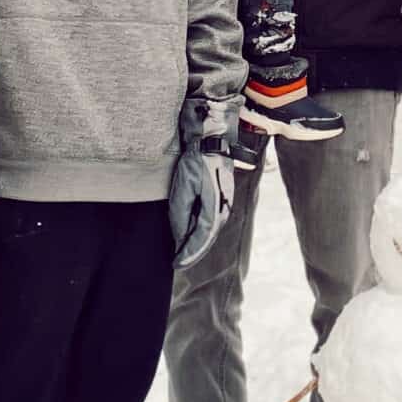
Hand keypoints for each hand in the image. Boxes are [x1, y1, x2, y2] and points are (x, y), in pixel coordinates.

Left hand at [169, 138, 238, 269]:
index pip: (202, 239)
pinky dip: (200, 229)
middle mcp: (223, 208)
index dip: (189, 254)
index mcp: (215, 208)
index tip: (177, 264)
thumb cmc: (197, 160)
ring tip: (182, 251)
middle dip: (193, 251)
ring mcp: (224, 202)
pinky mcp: (220, 196)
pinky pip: (210, 218)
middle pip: (207, 237)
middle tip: (178, 262)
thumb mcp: (184, 187)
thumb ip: (182, 214)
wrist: (211, 137)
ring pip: (209, 229)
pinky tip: (191, 231)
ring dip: (197, 241)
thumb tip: (181, 237)